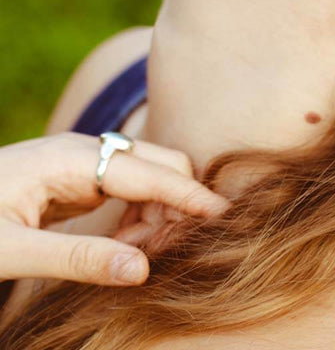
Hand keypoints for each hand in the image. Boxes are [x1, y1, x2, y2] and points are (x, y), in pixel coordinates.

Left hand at [0, 132, 228, 285]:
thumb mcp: (9, 250)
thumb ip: (78, 258)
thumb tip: (143, 270)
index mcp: (72, 159)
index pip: (150, 173)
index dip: (190, 196)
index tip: (225, 216)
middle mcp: (85, 151)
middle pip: (159, 163)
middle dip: (177, 203)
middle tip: (168, 250)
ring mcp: (82, 160)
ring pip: (148, 174)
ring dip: (158, 211)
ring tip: (142, 251)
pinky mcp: (77, 176)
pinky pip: (128, 186)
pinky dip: (139, 212)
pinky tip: (126, 240)